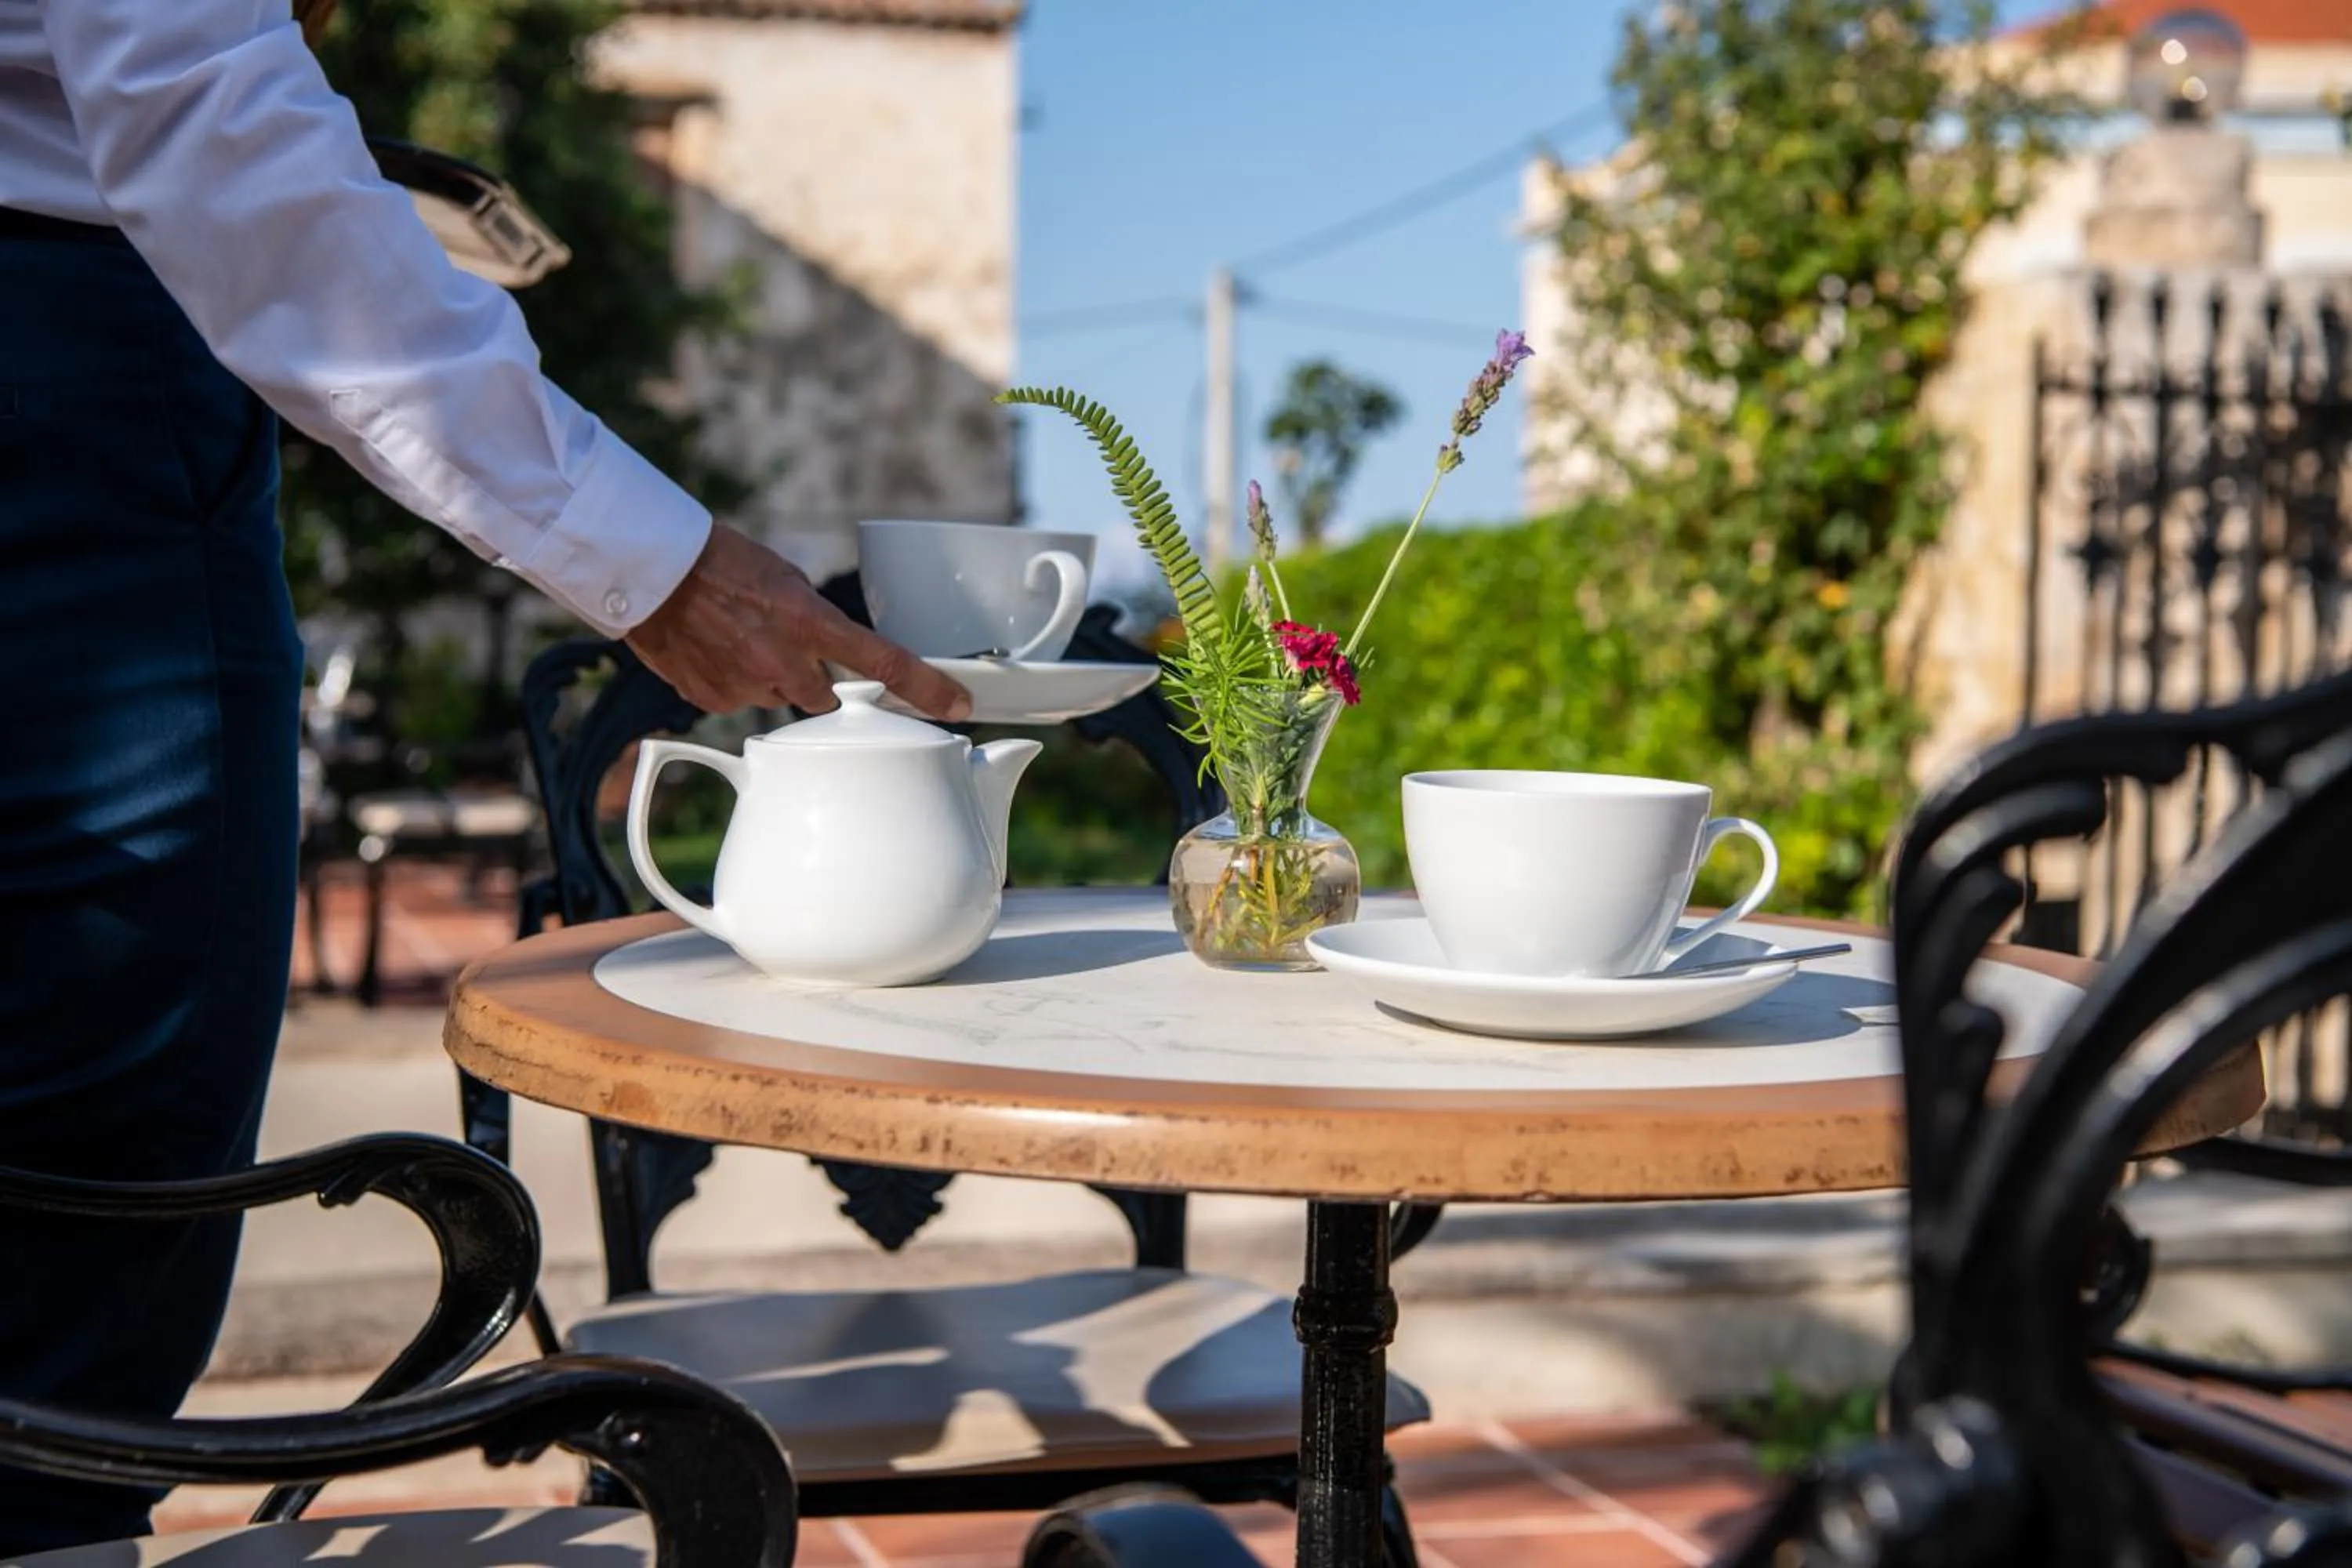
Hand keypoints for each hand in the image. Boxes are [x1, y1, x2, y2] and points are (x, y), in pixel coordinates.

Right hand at [624, 523, 971, 719]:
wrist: (649, 569)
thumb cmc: (719, 561)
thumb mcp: (784, 579)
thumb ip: (814, 622)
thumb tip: (828, 653)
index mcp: (809, 622)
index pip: (885, 664)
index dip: (927, 690)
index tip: (959, 707)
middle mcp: (782, 661)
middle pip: (823, 698)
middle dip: (812, 681)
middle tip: (781, 646)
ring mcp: (746, 684)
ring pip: (777, 698)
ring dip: (768, 678)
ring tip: (736, 639)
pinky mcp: (712, 699)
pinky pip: (737, 700)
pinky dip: (731, 682)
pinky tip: (712, 650)